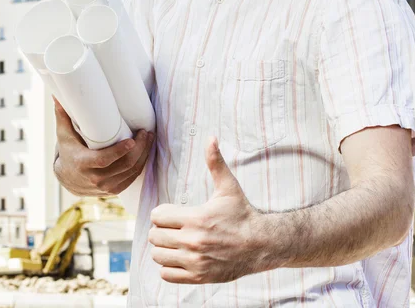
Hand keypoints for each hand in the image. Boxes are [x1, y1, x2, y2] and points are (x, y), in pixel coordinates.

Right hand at [53, 97, 154, 196]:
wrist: (67, 177)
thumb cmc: (68, 151)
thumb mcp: (64, 134)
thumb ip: (63, 116)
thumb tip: (57, 95)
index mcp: (82, 164)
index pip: (103, 160)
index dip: (119, 151)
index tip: (132, 140)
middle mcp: (94, 178)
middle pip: (123, 165)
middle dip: (139, 148)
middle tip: (146, 132)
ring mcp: (105, 187)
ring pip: (131, 172)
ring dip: (144, 155)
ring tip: (149, 138)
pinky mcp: (113, 190)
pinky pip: (132, 178)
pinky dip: (141, 165)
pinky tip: (145, 152)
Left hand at [148, 137, 265, 283]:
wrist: (261, 244)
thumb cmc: (242, 213)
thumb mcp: (228, 187)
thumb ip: (215, 162)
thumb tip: (211, 138)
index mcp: (196, 219)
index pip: (157, 216)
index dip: (162, 212)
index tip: (170, 212)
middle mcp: (193, 242)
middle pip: (154, 236)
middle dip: (160, 229)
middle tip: (172, 226)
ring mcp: (195, 262)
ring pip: (158, 256)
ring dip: (163, 248)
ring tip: (174, 241)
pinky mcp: (198, 277)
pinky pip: (167, 275)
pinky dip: (169, 266)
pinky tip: (179, 256)